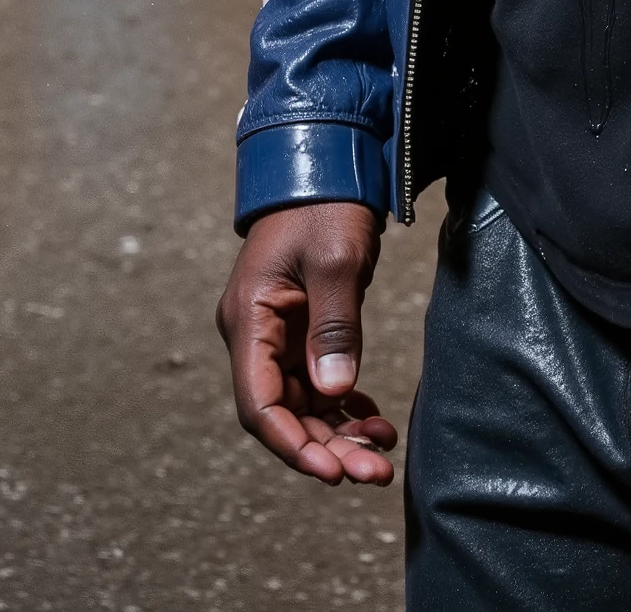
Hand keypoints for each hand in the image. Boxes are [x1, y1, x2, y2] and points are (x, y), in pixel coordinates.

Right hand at [218, 202, 397, 484]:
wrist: (327, 157)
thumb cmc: (325, 202)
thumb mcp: (335, 260)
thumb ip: (334, 326)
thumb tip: (334, 394)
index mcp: (249, 321)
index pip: (259, 404)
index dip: (293, 445)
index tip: (332, 472)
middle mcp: (255, 334)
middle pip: (284, 412)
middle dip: (326, 448)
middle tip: (374, 473)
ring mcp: (278, 332)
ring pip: (304, 402)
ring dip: (339, 433)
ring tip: (382, 455)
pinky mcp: (302, 325)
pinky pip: (317, 381)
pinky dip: (343, 404)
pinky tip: (373, 419)